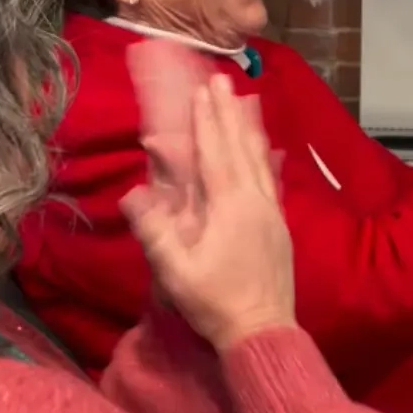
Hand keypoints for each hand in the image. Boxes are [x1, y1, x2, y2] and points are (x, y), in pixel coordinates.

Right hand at [121, 73, 295, 351]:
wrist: (264, 332)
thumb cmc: (215, 303)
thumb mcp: (176, 272)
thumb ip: (155, 232)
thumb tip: (132, 195)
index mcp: (231, 208)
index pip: (216, 154)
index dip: (207, 121)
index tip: (202, 90)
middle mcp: (256, 202)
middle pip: (241, 148)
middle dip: (229, 113)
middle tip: (223, 81)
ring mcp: (272, 213)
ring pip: (260, 160)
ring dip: (248, 129)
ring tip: (245, 101)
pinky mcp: (280, 226)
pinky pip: (271, 179)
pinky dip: (265, 156)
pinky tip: (266, 149)